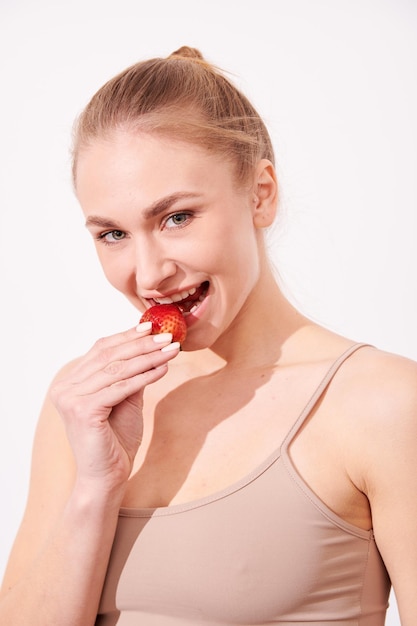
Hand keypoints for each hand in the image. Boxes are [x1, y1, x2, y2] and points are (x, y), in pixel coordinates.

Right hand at [50, 322, 178, 492]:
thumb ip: (131, 375)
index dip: (127, 336)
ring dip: (148, 357)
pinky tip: (163, 369)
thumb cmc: (115, 441)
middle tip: (168, 336)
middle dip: (142, 344)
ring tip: (171, 349)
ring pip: (117, 369)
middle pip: (109, 356)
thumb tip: (150, 346)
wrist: (107, 478)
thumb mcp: (126, 400)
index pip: (100, 350)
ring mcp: (71, 399)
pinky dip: (145, 376)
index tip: (151, 326)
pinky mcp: (83, 411)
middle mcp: (65, 388)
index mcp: (70, 382)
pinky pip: (121, 387)